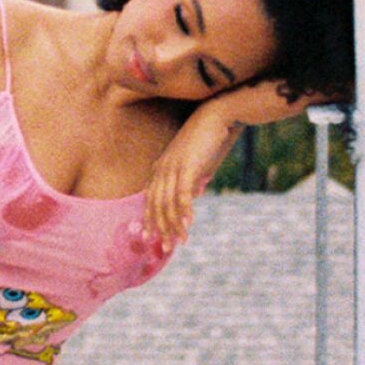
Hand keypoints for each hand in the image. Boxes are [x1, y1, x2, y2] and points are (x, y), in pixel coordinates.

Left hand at [145, 107, 242, 247]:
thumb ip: (194, 178)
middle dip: (160, 228)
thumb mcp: (199, 162)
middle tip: (164, 249)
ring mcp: (173, 166)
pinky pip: (182, 193)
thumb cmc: (209, 137)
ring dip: (174, 225)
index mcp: (162, 167)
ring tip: (179, 243)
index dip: (149, 218)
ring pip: (168, 203)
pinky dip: (184, 211)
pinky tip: (188, 224)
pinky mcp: (187, 165)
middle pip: (156, 204)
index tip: (148, 237)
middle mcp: (163, 168)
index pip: (150, 198)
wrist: (217, 115)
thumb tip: (195, 193)